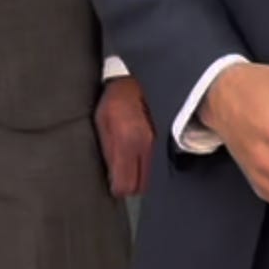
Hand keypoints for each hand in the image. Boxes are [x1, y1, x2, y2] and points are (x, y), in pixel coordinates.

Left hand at [95, 76, 155, 196]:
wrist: (141, 80)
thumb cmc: (117, 99)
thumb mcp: (102, 121)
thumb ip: (107, 150)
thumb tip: (110, 177)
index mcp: (127, 140)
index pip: (125, 185)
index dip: (118, 188)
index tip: (113, 183)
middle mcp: (146, 145)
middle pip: (141, 186)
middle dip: (130, 185)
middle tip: (121, 175)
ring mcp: (159, 144)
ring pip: (152, 178)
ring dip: (141, 176)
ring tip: (131, 165)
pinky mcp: (167, 141)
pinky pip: (159, 165)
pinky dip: (151, 166)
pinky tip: (142, 156)